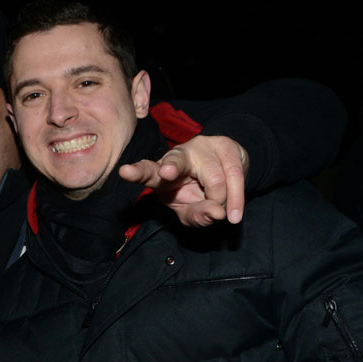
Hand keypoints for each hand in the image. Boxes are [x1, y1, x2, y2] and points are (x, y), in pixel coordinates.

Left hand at [118, 134, 249, 225]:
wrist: (226, 173)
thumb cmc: (198, 194)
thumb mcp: (191, 211)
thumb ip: (198, 216)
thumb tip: (217, 213)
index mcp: (162, 173)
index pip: (147, 171)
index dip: (137, 172)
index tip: (125, 172)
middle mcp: (179, 155)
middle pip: (175, 161)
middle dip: (170, 166)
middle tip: (167, 173)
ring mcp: (203, 147)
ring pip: (215, 179)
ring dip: (222, 202)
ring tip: (220, 210)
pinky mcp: (226, 145)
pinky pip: (235, 175)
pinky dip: (237, 199)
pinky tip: (235, 213)